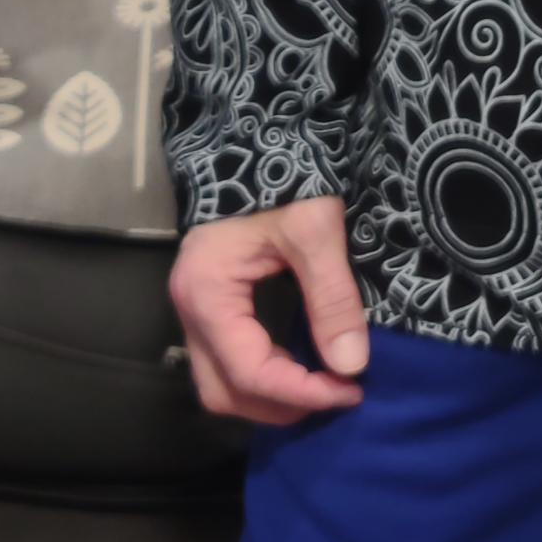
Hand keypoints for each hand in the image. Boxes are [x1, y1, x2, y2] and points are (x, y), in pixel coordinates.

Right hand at [169, 195, 368, 425]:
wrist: (260, 135)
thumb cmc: (285, 175)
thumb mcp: (315, 231)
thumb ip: (331, 297)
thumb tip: (352, 365)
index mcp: (208, 292)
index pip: (248, 371)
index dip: (299, 393)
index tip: (349, 391)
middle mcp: (189, 308)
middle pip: (223, 391)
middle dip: (279, 406)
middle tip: (337, 395)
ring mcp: (195, 307)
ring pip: (221, 382)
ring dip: (269, 397)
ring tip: (323, 387)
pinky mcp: (211, 302)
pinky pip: (228, 359)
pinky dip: (263, 375)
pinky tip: (302, 366)